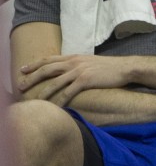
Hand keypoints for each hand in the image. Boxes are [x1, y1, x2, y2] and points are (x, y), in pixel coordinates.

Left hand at [18, 54, 133, 104]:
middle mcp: (73, 62)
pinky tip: (54, 108)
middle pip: (46, 69)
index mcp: (74, 57)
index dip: (34, 64)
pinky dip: (59, 101)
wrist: (125, 68)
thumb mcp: (90, 62)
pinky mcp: (86, 80)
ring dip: (42, 92)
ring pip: (54, 82)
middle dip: (31, 77)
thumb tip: (69, 71)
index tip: (22, 70)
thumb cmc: (110, 67)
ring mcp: (79, 71)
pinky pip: (68, 92)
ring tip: (33, 100)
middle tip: (20, 86)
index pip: (49, 59)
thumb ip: (78, 65)